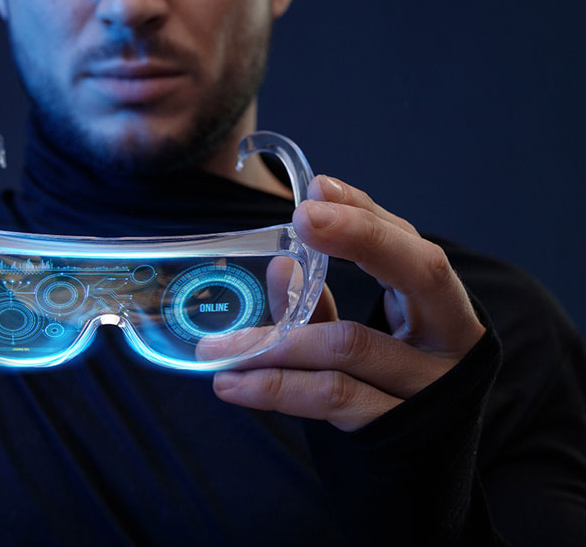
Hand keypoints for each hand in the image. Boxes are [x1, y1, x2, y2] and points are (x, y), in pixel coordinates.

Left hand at [213, 175, 484, 430]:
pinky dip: (275, 387)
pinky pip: (333, 396)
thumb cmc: (383, 396)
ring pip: (350, 343)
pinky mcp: (399, 430)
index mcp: (442, 309)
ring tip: (215, 345)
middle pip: (420, 272)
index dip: (367, 214)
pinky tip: (231, 384)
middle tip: (302, 220)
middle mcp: (452, 341)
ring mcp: (431, 387)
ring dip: (274, 339)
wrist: (418, 479)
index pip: (410, 246)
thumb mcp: (357, 342)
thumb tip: (283, 262)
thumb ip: (322, 305)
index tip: (318, 187)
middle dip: (361, 237)